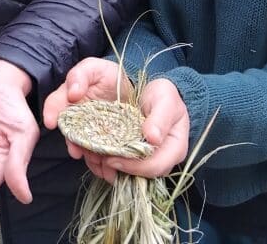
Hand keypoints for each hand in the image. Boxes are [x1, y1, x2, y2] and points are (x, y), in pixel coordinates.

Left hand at [42, 59, 188, 181]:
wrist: (151, 90)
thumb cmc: (161, 93)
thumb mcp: (165, 97)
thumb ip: (160, 116)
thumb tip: (153, 138)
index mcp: (174, 148)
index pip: (156, 166)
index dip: (134, 167)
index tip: (112, 158)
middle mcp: (161, 159)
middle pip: (138, 176)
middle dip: (116, 170)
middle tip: (97, 158)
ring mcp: (146, 160)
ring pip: (126, 174)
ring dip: (107, 168)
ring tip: (92, 156)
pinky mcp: (131, 156)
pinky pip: (118, 167)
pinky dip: (103, 163)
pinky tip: (92, 153)